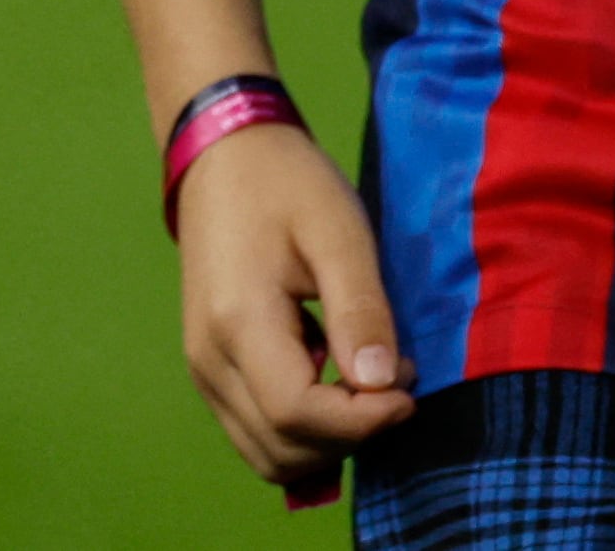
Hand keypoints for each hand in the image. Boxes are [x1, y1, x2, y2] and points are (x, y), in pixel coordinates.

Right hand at [175, 122, 412, 492]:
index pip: (297, 415)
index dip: (361, 420)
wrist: (225, 161)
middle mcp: (209, 364)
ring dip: (327, 439)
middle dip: (350, 435)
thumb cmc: (288, 187)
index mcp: (238, 325)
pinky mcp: (210, 371)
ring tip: (370, 380)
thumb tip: (381, 384)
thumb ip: (360, 309)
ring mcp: (204, 372)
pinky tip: (335, 375)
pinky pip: (256, 431)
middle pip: (281, 449)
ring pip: (266, 454)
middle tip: (398, 381)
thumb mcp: (339, 233)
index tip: (410, 389)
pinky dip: (303, 428)